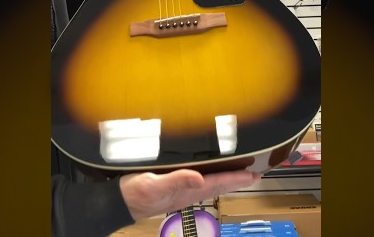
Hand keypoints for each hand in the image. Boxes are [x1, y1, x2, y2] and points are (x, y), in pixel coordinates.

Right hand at [120, 169, 259, 221]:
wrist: (117, 202)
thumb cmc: (134, 194)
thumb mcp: (152, 185)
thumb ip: (176, 180)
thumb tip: (199, 178)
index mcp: (186, 190)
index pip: (218, 182)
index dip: (237, 178)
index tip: (255, 174)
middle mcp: (187, 191)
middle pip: (219, 183)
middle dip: (237, 178)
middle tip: (255, 172)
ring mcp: (181, 190)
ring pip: (210, 182)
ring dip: (226, 177)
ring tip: (240, 171)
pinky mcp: (173, 186)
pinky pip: (198, 180)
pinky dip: (210, 174)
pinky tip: (211, 170)